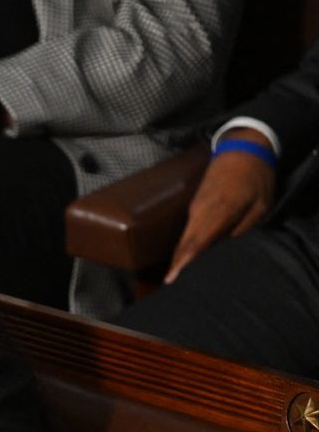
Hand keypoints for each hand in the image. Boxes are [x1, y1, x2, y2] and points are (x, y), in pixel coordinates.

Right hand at [164, 128, 275, 282]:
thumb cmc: (255, 177)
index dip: (183, 262)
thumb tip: (227, 245)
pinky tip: (187, 253)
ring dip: (180, 255)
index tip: (171, 278)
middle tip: (170, 283)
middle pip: (185, 243)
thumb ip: (244, 228)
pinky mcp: (196, 204)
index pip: (195, 243)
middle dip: (177, 263)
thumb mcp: (261, 205)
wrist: (242, 148)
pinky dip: (186, 243)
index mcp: (217, 212)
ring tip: (176, 273)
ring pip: (185, 236)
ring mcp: (195, 207)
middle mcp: (200, 211)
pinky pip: (189, 228)